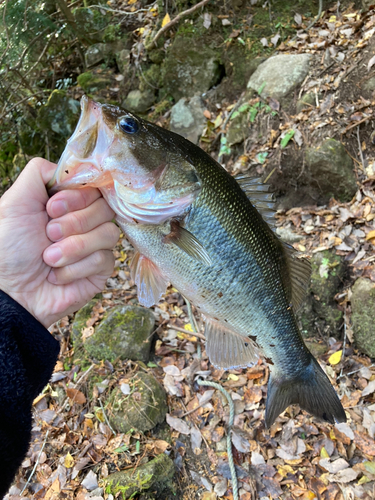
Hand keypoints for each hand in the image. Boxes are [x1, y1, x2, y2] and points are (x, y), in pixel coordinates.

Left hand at [0, 157, 119, 327]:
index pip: (93, 186)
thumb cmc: (7, 249)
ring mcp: (95, 245)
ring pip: (108, 233)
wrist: (10, 293)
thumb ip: (39, 174)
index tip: (51, 208)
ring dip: (74, 248)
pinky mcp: (101, 269)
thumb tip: (70, 167)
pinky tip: (57, 275)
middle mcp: (84, 220)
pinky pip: (105, 259)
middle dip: (75, 222)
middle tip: (48, 234)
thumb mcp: (14, 203)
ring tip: (48, 259)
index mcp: (67, 203)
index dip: (78, 196)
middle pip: (105, 207)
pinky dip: (76, 268)